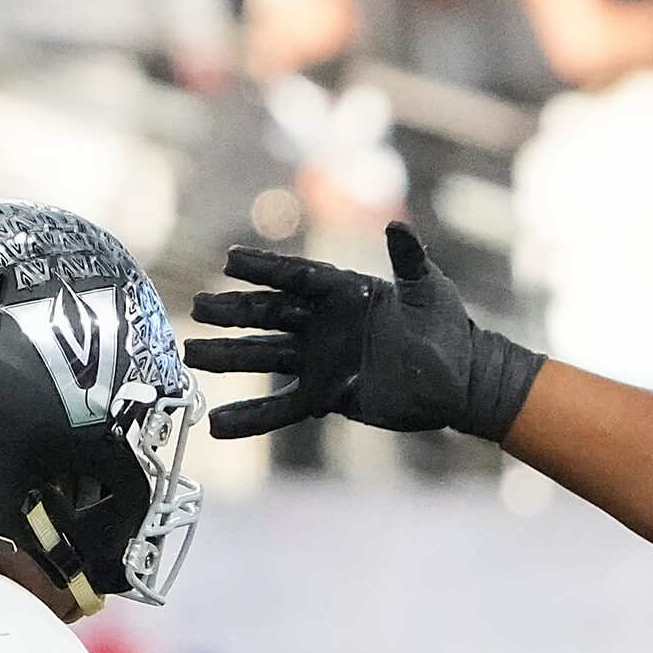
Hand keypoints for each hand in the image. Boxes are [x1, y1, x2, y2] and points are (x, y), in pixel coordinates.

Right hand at [184, 223, 544, 441]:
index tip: (229, 261)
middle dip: (232, 312)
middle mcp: (324, 324)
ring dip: (229, 358)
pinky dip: (251, 418)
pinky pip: (282, 408)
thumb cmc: (448, 328)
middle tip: (197, 309)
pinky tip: (218, 425)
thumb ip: (409, 259)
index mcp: (344, 292)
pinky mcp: (326, 396)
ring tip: (192, 357)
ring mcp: (321, 361)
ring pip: (265, 357)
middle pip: (269, 314)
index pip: (296, 276)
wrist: (460, 380)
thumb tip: (397, 227)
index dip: (264, 269)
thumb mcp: (429, 289)